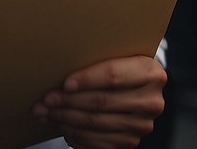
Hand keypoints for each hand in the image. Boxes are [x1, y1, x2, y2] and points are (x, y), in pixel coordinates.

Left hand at [33, 55, 165, 148]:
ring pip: (95, 122)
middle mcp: (150, 100)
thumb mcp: (118, 56)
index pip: (113, 75)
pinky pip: (96, 140)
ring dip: (65, 118)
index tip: (65, 83)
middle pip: (101, 101)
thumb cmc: (121, 69)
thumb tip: (60, 63)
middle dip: (68, 101)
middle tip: (47, 98)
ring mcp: (141, 124)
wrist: (138, 90)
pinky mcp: (130, 141)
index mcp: (150, 72)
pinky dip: (73, 133)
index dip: (87, 79)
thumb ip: (99, 56)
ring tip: (45, 111)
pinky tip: (59, 124)